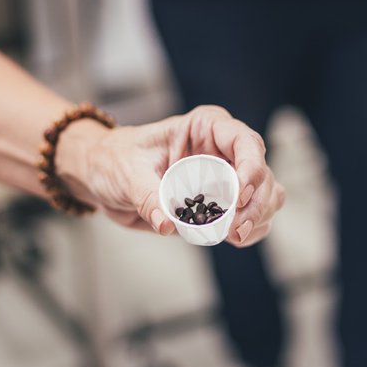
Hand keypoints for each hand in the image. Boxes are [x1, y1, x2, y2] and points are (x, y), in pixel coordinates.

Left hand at [59, 105, 285, 246]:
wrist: (101, 178)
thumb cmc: (114, 161)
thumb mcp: (128, 174)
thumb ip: (149, 197)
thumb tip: (167, 224)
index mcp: (205, 128)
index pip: (244, 142)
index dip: (250, 168)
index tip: (239, 197)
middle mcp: (222, 150)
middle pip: (261, 173)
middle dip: (256, 202)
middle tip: (234, 227)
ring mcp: (225, 178)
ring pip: (265, 196)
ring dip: (258, 217)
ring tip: (234, 234)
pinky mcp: (220, 204)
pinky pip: (251, 218)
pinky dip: (250, 231)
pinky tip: (234, 238)